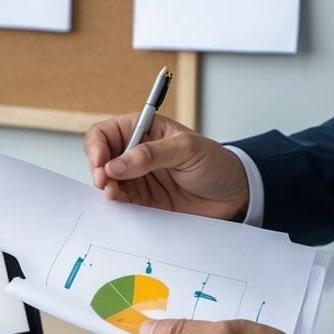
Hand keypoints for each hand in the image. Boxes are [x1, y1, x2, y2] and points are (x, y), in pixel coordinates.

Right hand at [83, 113, 250, 220]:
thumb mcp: (186, 149)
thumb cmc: (216, 163)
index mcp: (144, 130)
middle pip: (100, 157)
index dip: (97, 145)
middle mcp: (136, 153)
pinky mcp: (143, 200)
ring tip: (112, 193)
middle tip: (104, 181)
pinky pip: (121, 201)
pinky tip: (118, 201)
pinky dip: (115, 202)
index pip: (107, 132)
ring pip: (107, 181)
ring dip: (105, 187)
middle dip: (97, 168)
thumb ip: (150, 155)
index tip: (100, 162)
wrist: (235, 195)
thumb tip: (116, 165)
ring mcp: (138, 178)